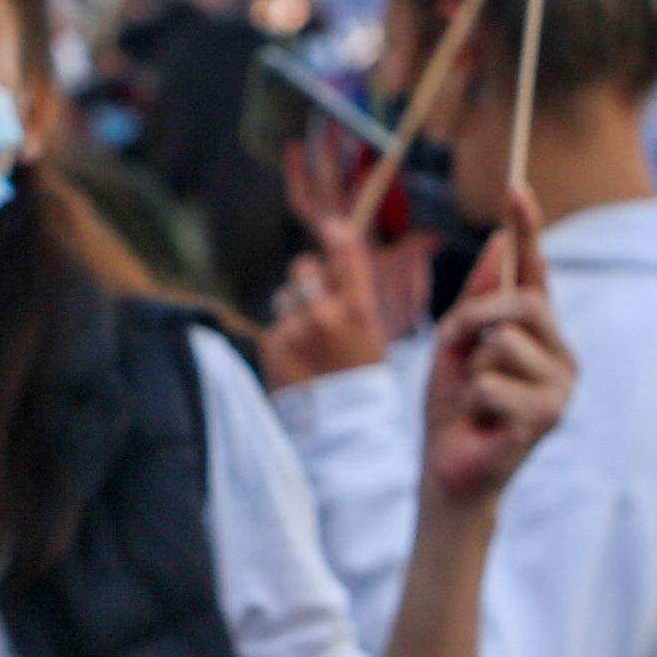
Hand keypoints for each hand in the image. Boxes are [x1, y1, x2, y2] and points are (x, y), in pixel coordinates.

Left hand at [265, 138, 419, 387]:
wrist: (343, 430)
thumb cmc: (366, 383)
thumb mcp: (378, 334)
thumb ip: (360, 295)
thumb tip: (384, 250)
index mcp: (358, 310)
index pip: (344, 252)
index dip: (336, 234)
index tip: (331, 226)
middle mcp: (325, 314)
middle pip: (304, 268)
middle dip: (308, 281)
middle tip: (318, 305)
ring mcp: (295, 329)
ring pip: (286, 297)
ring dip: (294, 311)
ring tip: (309, 342)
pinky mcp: (272, 345)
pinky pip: (275, 326)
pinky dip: (284, 338)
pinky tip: (298, 361)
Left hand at [419, 191, 572, 510]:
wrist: (448, 470)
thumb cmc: (452, 408)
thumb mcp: (456, 344)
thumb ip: (478, 299)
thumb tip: (498, 242)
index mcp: (539, 333)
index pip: (535, 272)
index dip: (526, 229)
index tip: (515, 188)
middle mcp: (559, 354)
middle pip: (520, 303)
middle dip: (473, 322)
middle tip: (456, 354)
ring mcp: (559, 386)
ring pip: (503, 343)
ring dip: (469, 369)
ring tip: (472, 398)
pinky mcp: (549, 417)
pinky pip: (492, 384)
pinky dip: (470, 401)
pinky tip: (480, 422)